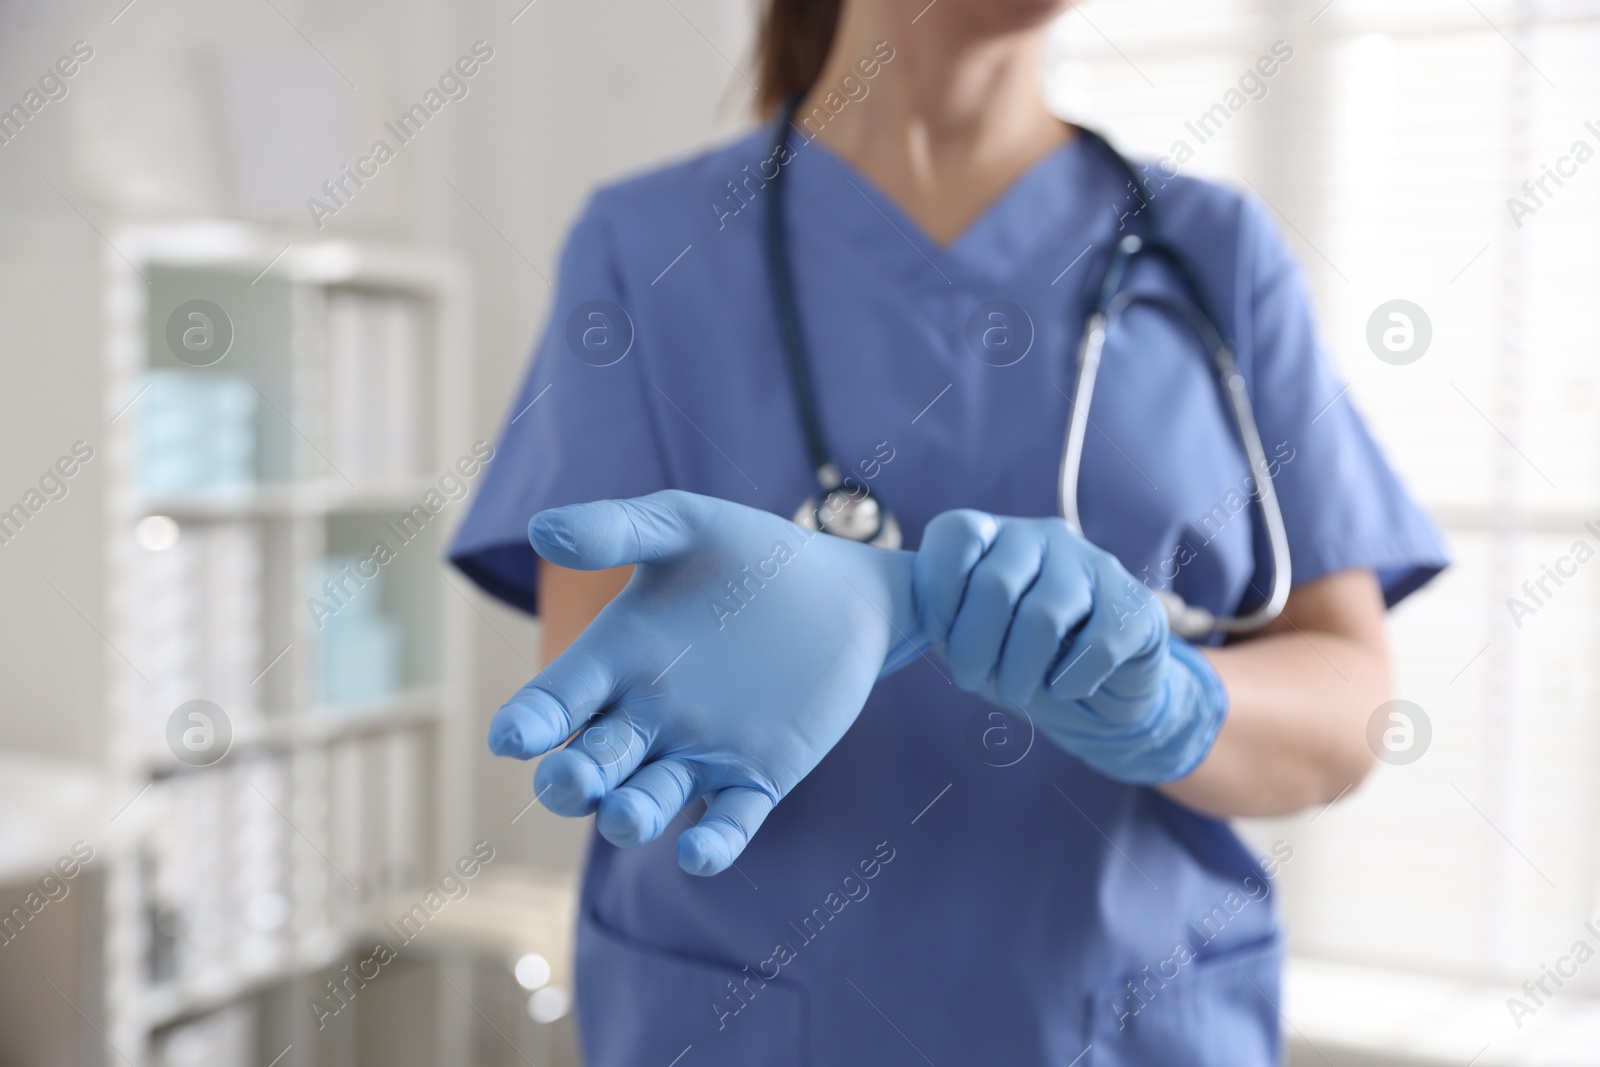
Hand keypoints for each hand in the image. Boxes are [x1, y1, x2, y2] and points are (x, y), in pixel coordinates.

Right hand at [489, 490, 926, 875]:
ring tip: (626, 815)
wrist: (842, 590)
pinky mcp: (756, 779)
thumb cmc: (750, 555)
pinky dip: (711, 846)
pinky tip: (699, 853)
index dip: (529, 721)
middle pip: (588, 764)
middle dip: (571, 780)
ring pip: (645, 803)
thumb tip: (541, 530)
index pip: (554, 700)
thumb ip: (618, 529)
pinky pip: (726, 824)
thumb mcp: (686, 527)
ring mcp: (698, 754)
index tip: (513, 736)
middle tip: (570, 778)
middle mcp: (644, 718)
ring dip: (630, 817)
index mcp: (614, 659)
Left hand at [914, 510, 1226, 783]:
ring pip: (1045, 616)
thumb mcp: (962, 634)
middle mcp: (1043, 536)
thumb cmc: (1011, 658)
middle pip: (996, 584)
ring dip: (1019, 671)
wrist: (1091, 695)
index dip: (938, 594)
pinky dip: (1071, 680)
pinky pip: (1098, 644)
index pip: (955, 535)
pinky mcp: (1136, 607)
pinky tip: (1065, 688)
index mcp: (993, 533)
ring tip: (1015, 691)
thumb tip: (902, 617)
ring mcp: (1095, 566)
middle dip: (974, 648)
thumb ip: (934, 615)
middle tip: (972, 680)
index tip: (937, 637)